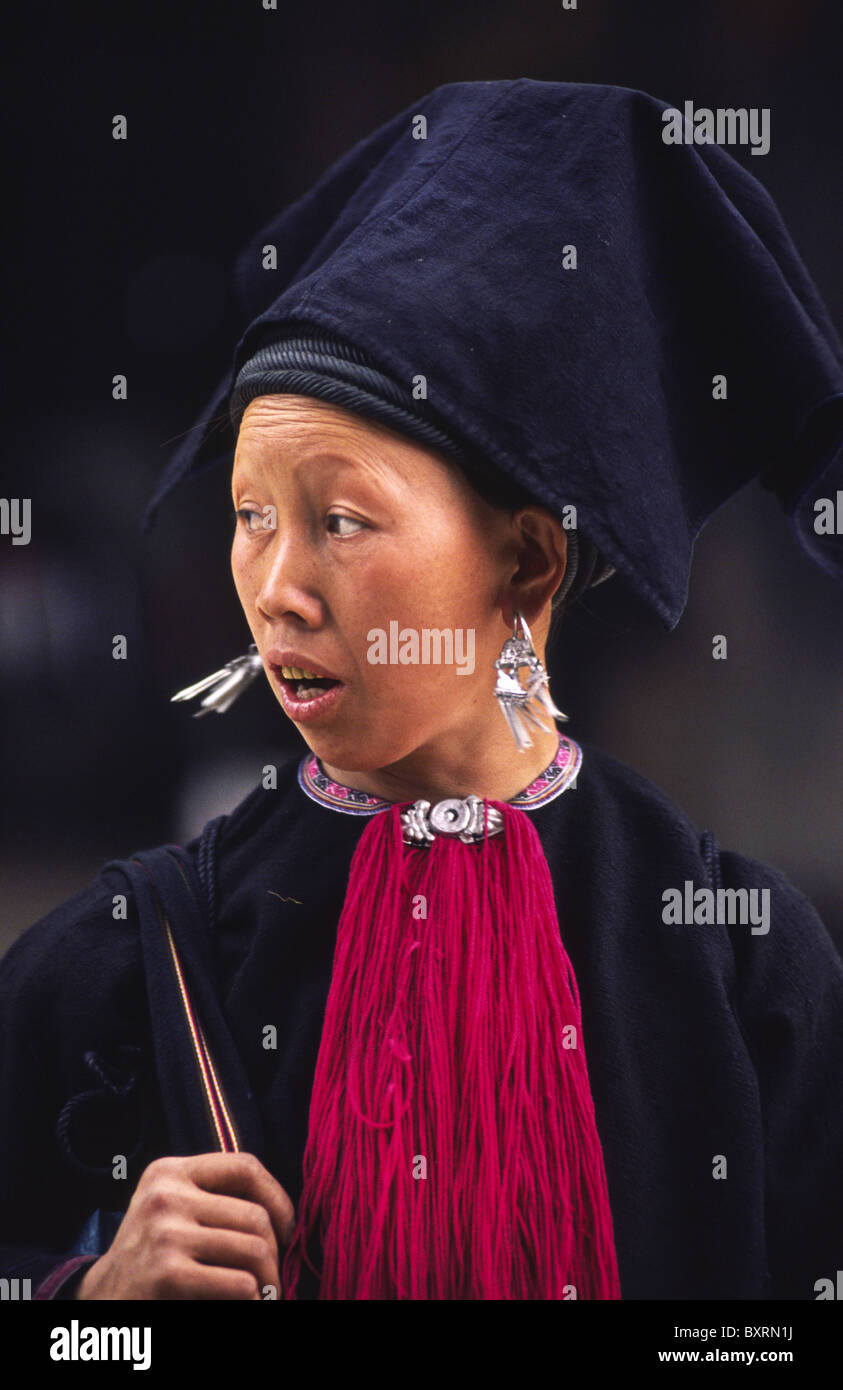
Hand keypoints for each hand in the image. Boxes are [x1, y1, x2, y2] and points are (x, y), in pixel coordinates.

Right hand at [74, 1152, 294, 1299]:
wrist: (104, 1301)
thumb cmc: (152, 1256)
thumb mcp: (173, 1209)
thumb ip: (215, 1197)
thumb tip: (284, 1209)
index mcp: (169, 1171)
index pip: (245, 1166)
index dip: (278, 1198)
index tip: (287, 1228)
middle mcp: (166, 1195)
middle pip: (256, 1215)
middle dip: (276, 1252)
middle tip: (274, 1276)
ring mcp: (166, 1233)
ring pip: (255, 1249)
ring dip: (270, 1280)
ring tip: (265, 1293)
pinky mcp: (168, 1273)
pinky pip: (242, 1284)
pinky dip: (254, 1299)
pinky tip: (246, 1304)